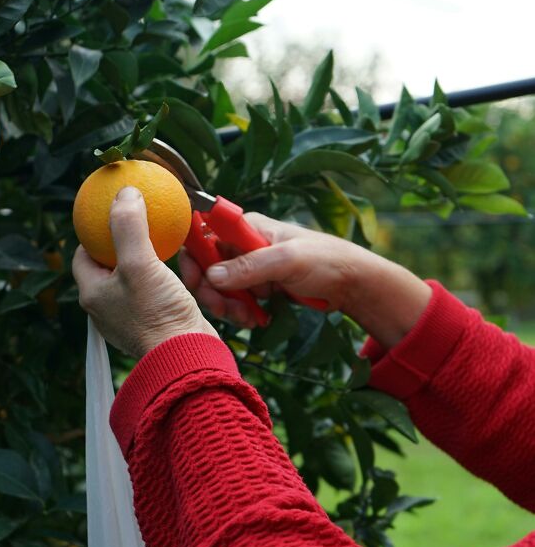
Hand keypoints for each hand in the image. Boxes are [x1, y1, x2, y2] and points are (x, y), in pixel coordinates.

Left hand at [72, 186, 219, 358]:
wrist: (187, 356)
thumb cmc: (158, 313)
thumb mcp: (139, 263)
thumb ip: (128, 226)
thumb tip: (124, 193)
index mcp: (92, 295)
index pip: (84, 255)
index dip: (95, 233)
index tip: (114, 216)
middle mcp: (107, 307)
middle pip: (108, 266)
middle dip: (122, 244)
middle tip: (139, 223)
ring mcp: (131, 317)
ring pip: (132, 278)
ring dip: (144, 259)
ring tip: (159, 240)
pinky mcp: (154, 323)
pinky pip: (152, 291)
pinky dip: (160, 276)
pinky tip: (177, 264)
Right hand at [179, 212, 430, 349]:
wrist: (353, 283)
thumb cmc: (326, 260)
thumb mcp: (287, 261)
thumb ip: (249, 267)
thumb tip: (211, 275)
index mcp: (246, 227)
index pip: (204, 235)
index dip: (193, 257)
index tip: (197, 282)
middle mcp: (243, 244)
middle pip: (207, 267)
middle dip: (212, 291)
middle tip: (225, 310)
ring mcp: (249, 266)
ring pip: (219, 288)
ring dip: (227, 306)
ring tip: (247, 318)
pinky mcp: (257, 285)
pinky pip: (236, 299)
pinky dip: (240, 312)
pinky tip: (255, 319)